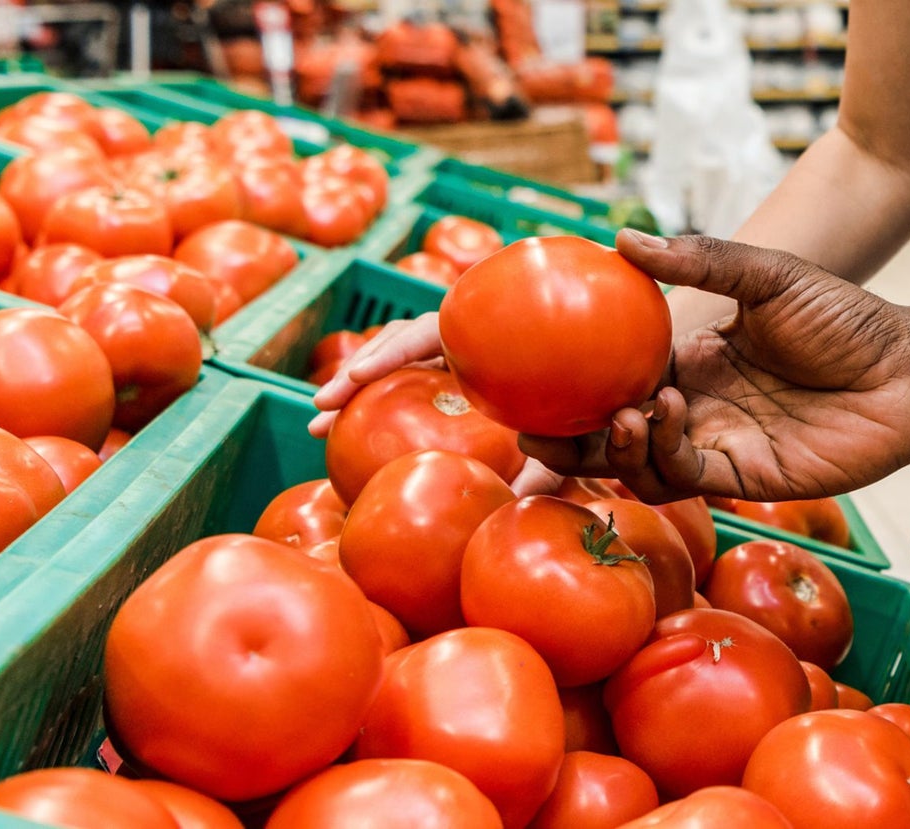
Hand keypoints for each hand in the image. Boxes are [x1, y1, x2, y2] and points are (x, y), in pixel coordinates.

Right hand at [306, 313, 560, 496]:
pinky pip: (401, 385)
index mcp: (487, 342)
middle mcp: (466, 345)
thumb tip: (513, 504)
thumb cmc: (579, 417)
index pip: (430, 330)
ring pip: (391, 362)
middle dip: (355, 373)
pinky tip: (346, 435)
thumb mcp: (562, 446)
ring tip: (318, 426)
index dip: (392, 351)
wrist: (591, 406)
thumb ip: (544, 470)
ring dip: (353, 390)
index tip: (359, 377)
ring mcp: (450, 359)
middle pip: (398, 342)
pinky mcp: (440, 379)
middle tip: (320, 408)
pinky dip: (372, 404)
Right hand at [521, 230, 909, 502]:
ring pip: (638, 463)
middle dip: (567, 438)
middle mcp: (694, 405)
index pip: (612, 376)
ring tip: (616, 414)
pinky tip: (659, 414)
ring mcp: (716, 443)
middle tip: (531, 429)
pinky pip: (681, 477)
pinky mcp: (744, 477)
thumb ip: (700, 258)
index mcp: (691, 358)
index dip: (569, 383)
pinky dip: (659, 452)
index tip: (526, 374)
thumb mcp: (768, 274)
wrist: (907, 368)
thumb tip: (622, 239)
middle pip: (610, 432)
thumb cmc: (845, 317)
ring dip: (613, 445)